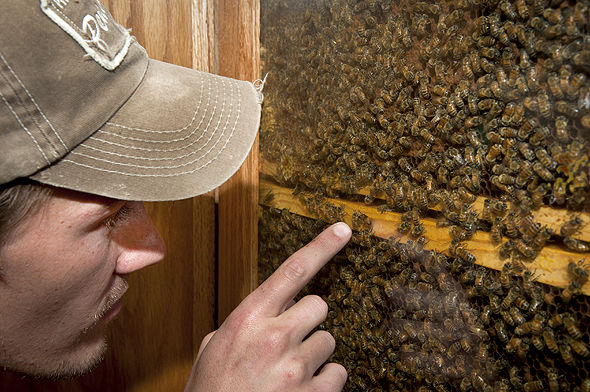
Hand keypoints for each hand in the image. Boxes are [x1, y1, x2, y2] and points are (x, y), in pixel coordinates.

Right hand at [184, 222, 351, 391]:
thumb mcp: (214, 349)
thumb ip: (244, 323)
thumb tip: (270, 310)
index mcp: (248, 318)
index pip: (292, 270)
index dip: (322, 246)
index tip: (344, 229)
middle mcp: (276, 336)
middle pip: (319, 306)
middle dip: (307, 320)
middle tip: (288, 341)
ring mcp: (296, 366)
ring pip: (328, 341)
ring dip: (313, 353)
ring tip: (288, 372)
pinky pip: (337, 372)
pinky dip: (323, 380)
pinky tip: (301, 390)